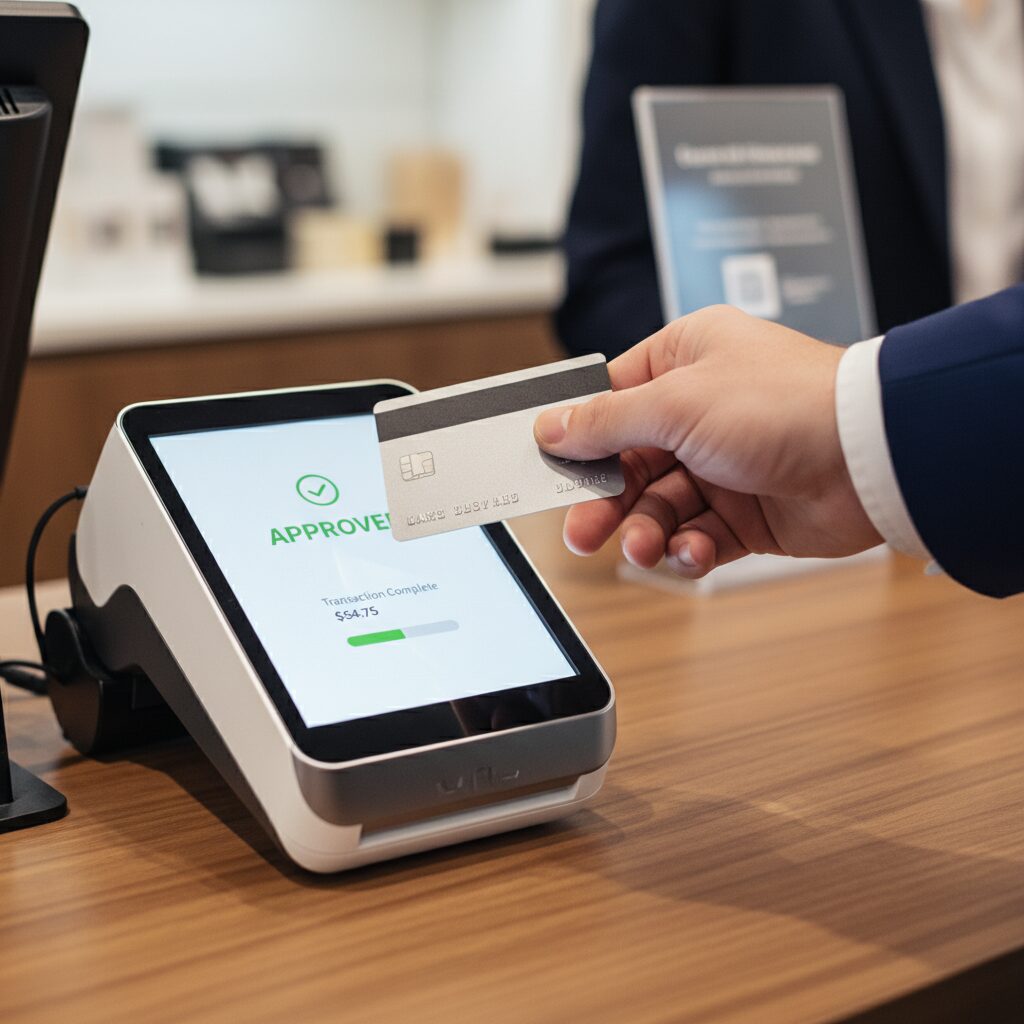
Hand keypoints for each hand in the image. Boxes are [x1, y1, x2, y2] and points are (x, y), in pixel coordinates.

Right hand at [533, 306, 881, 578]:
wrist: (872, 459)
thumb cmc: (786, 404)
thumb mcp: (675, 403)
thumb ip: (606, 421)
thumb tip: (552, 427)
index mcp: (686, 360)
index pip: (613, 398)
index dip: (580, 436)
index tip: (549, 467)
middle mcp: (704, 410)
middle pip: (630, 462)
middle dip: (606, 501)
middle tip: (581, 532)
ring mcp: (726, 463)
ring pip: (660, 507)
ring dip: (645, 531)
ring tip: (641, 547)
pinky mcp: (748, 513)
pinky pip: (699, 537)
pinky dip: (690, 550)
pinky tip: (692, 551)